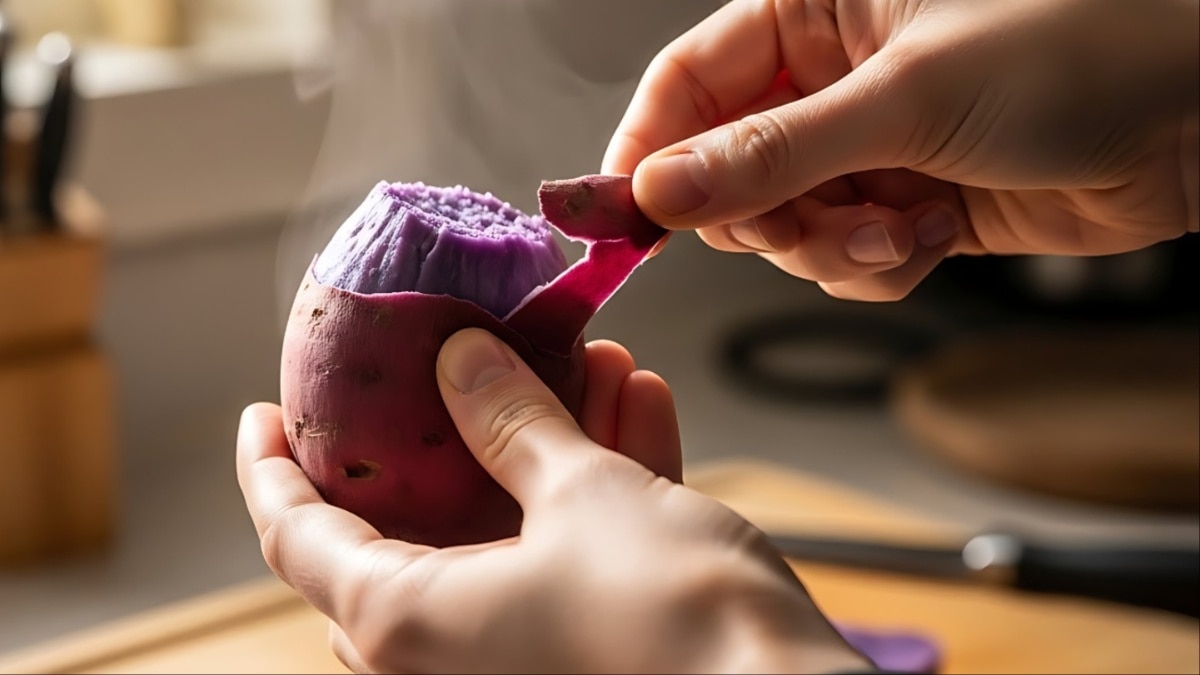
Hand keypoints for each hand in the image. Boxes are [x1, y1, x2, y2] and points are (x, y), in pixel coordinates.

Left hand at [237, 329, 871, 673]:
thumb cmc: (677, 619)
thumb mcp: (582, 494)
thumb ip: (510, 422)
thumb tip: (459, 361)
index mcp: (409, 626)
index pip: (297, 539)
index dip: (273, 470)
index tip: (265, 415)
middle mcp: (448, 659)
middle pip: (403, 532)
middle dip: (440, 438)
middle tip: (446, 374)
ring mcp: (519, 660)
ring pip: (502, 536)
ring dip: (543, 446)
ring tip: (584, 362)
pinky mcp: (587, 654)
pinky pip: (565, 561)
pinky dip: (593, 489)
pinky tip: (637, 406)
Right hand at [604, 0, 1198, 300]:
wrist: (1196, 118)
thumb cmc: (1077, 51)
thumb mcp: (903, 99)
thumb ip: (770, 152)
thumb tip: (660, 190)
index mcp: (816, 9)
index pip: (688, 80)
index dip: (647, 149)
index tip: (620, 218)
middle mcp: (831, 78)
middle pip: (727, 167)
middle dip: (761, 215)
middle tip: (801, 224)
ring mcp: (867, 145)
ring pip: (785, 224)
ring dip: (830, 246)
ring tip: (895, 229)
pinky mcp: (906, 203)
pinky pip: (844, 255)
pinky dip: (876, 263)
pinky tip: (927, 236)